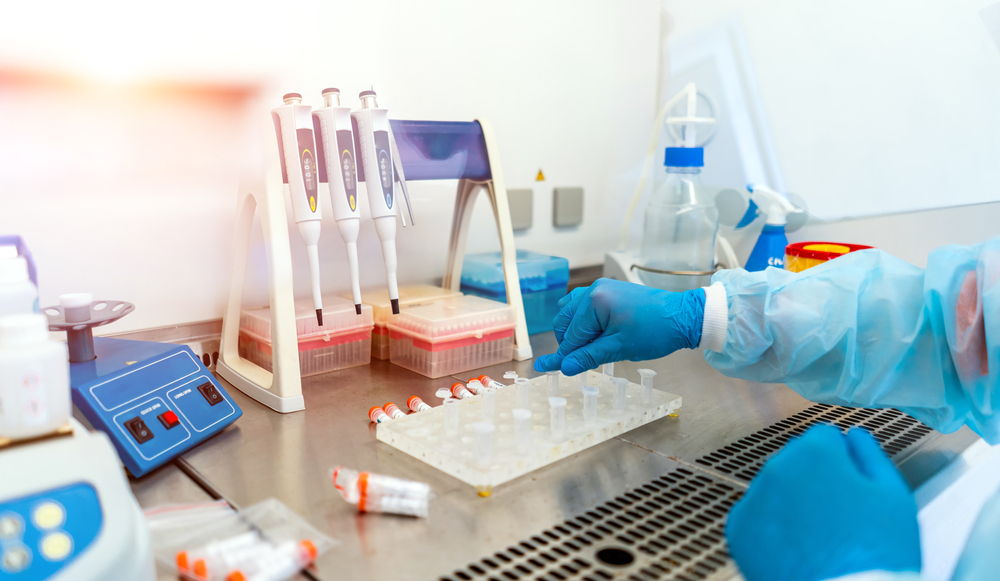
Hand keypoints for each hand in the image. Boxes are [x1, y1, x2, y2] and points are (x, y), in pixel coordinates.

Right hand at [534, 279, 704, 375]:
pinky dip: (583, 320)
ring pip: (571, 311)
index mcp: (594, 301)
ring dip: (573, 330)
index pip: (570, 335)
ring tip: (586, 348)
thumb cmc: (655, 331)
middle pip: (564, 320)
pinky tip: (593, 334)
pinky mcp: (610, 291)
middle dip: (568, 342)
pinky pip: (584, 305)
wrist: (683, 316)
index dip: (565, 355)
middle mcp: (593, 289)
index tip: (551, 369)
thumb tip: (564, 367)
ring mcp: (601, 288)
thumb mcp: (619, 348)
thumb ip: (588, 356)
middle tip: (577, 361)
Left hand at [726, 425, 920, 580]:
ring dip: (791, 501)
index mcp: (814, 452)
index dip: (843, 461)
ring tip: (819, 536)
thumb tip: (855, 437)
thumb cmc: (874, 553)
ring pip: (775, 489)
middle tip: (839, 516)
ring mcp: (754, 499)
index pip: (825, 437)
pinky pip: (756, 517)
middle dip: (814, 478)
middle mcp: (777, 468)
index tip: (851, 484)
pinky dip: (771, 528)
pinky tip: (796, 547)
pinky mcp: (738, 529)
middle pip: (797, 461)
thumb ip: (870, 455)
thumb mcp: (892, 496)